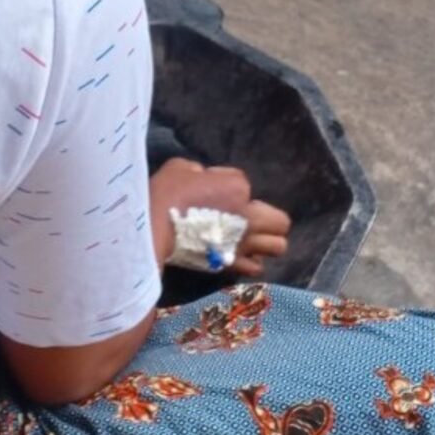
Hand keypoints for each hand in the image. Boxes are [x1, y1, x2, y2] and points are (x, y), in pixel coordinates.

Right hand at [149, 159, 290, 273]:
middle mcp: (250, 216)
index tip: (208, 189)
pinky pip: (255, 267)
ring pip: (277, 247)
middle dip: (268, 219)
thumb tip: (204, 179)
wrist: (153, 227)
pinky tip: (237, 256)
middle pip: (281, 221)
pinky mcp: (231, 263)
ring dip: (266, 243)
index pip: (244, 183)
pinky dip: (250, 262)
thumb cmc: (167, 193)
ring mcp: (244, 243)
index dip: (227, 185)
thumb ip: (201, 172)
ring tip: (249, 240)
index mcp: (238, 187)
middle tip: (249, 218)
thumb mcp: (182, 167)